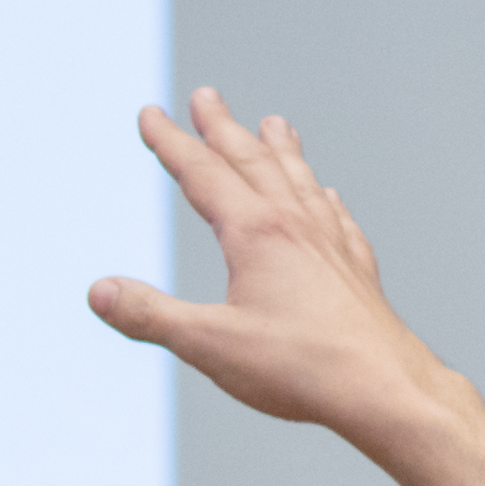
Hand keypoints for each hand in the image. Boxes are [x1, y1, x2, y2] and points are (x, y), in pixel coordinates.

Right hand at [83, 92, 463, 453]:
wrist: (386, 389)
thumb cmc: (302, 367)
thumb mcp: (210, 344)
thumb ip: (151, 315)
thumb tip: (99, 292)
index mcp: (256, 234)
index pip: (203, 174)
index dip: (172, 142)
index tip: (152, 114)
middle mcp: (295, 226)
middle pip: (252, 162)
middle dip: (223, 128)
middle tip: (207, 96)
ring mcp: (331, 245)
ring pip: (299, 181)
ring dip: (279, 149)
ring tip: (274, 124)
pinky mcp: (356, 270)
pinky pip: (336, 218)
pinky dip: (323, 197)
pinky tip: (328, 196)